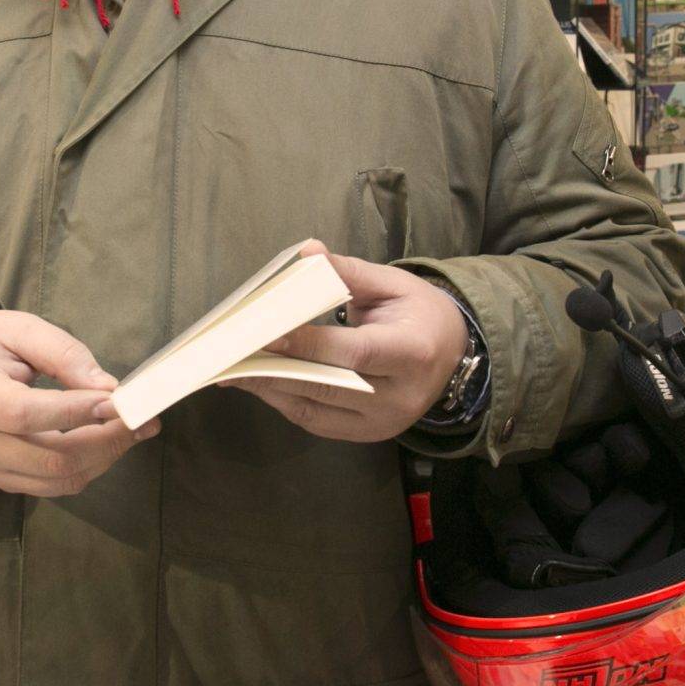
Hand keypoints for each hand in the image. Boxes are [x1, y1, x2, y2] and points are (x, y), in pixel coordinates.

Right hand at [0, 310, 155, 496]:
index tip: (118, 400)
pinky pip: (52, 485)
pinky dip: (87, 468)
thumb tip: (108, 389)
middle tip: (144, 419)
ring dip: (105, 458)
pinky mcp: (1, 480)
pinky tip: (106, 442)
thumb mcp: (18, 328)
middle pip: (52, 458)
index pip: (28, 415)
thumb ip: (63, 353)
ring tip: (134, 430)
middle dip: (107, 441)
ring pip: (59, 479)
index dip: (76, 412)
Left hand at [236, 242, 467, 441]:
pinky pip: (316, 421)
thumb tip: (307, 252)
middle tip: (232, 351)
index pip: (354, 351)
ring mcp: (383, 422)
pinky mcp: (367, 434)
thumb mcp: (393, 284)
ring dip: (270, 388)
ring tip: (232, 367)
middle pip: (329, 384)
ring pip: (316, 409)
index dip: (308, 343)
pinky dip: (284, 400)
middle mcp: (400, 395)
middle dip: (276, 368)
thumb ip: (348, 271)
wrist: (453, 356)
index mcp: (413, 352)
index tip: (265, 330)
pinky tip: (259, 382)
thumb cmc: (420, 313)